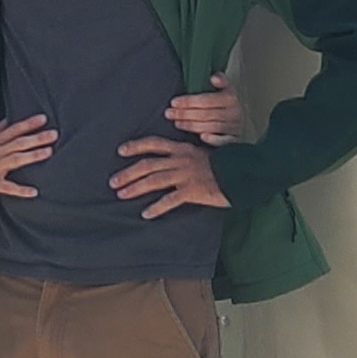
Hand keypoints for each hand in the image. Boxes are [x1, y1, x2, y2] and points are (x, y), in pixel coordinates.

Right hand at [0, 114, 56, 202]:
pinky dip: (21, 190)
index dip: (28, 124)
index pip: (13, 130)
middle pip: (19, 142)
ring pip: (16, 159)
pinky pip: (8, 187)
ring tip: (49, 152)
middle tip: (54, 134)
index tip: (43, 119)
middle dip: (37, 137)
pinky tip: (33, 192)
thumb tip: (7, 121)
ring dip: (33, 155)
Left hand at [110, 135, 227, 218]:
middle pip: (147, 165)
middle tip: (113, 182)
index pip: (154, 144)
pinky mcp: (192, 191)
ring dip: (135, 188)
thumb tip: (173, 160)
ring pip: (154, 180)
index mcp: (182, 148)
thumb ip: (187, 156)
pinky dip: (156, 207)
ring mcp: (185, 175)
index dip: (135, 146)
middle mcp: (180, 160)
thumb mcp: (204, 153)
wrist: (244, 172)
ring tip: (121, 195)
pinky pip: (170, 200)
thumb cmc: (225, 164)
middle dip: (128, 173)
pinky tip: (146, 214)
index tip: (121, 151)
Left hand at [159, 74, 246, 144]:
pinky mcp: (233, 139)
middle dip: (184, 114)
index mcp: (231, 98)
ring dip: (191, 126)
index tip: (173, 102)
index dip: (189, 101)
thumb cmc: (225, 102)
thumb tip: (214, 78)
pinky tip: (201, 137)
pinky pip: (223, 141)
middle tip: (169, 113)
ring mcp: (234, 127)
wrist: (238, 119)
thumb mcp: (225, 88)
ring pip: (210, 127)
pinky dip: (213, 139)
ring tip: (177, 123)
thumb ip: (220, 81)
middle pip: (205, 114)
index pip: (206, 100)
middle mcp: (234, 113)